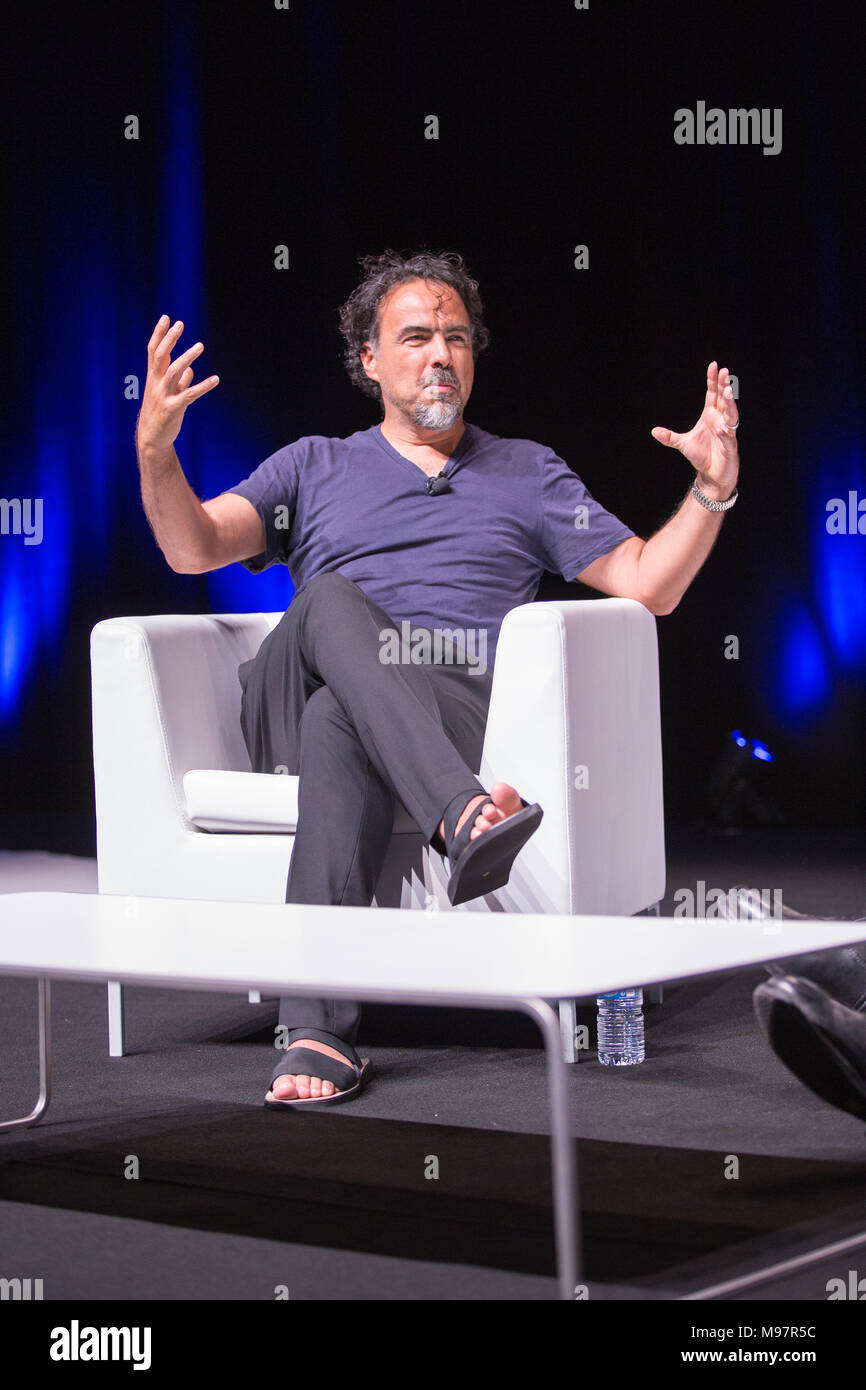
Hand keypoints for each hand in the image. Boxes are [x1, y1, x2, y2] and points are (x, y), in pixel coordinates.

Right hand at [136, 316, 218, 453]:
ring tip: (200, 346)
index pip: (153, 350)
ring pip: (174, 371)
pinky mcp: (173, 408)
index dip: (159, 334)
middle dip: (169, 339)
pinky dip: (203, 386)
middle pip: (161, 356)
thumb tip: (190, 371)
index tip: (166, 318)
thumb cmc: (160, 413)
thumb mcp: (168, 394)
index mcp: (153, 377)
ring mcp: (163, 395)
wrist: (152, 437)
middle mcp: (156, 383)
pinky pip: (189, 395)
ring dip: (187, 357)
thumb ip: (179, 381)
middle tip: (180, 324)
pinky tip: (215, 379)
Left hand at [651, 362, 738, 499]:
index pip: (713, 394)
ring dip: (730, 403)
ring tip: (728, 392)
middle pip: (724, 399)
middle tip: (725, 372)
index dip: (713, 380)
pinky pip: (729, 437)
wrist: (711, 474)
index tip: (714, 365)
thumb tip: (653, 431)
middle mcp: (720, 420)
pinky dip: (726, 432)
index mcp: (710, 415)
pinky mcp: (730, 446)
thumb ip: (669, 437)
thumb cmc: (702, 456)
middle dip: (724, 386)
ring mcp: (727, 432)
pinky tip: (723, 428)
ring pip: (731, 414)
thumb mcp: (682, 444)